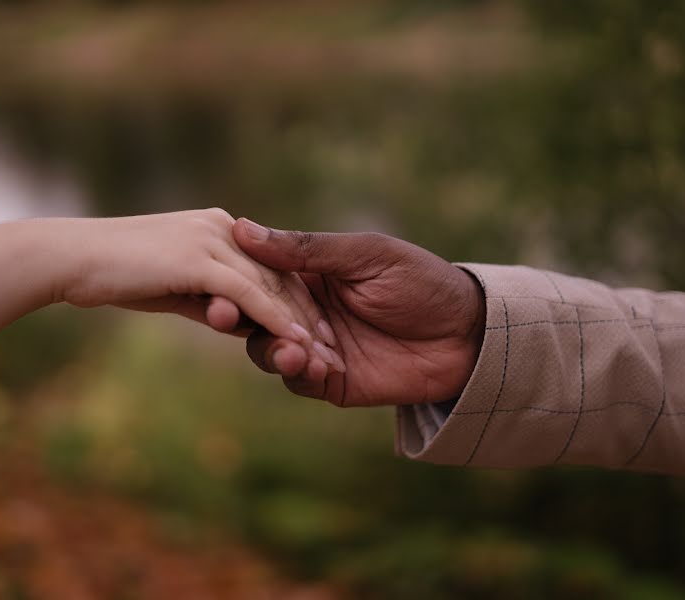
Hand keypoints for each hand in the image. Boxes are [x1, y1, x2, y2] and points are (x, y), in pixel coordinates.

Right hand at [53, 210, 334, 366]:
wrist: (71, 257)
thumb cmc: (114, 273)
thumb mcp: (172, 285)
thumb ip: (207, 298)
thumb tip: (231, 318)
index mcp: (219, 227)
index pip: (270, 266)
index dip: (295, 300)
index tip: (316, 330)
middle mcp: (223, 227)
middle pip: (280, 274)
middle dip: (308, 314)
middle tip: (332, 347)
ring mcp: (213, 239)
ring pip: (271, 285)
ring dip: (300, 322)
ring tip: (323, 354)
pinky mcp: (199, 258)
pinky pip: (250, 294)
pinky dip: (276, 320)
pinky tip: (295, 343)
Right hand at [232, 219, 485, 406]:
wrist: (468, 335)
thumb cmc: (421, 282)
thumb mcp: (366, 255)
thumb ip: (307, 248)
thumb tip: (243, 228)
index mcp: (309, 273)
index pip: (256, 274)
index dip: (234, 278)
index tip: (216, 280)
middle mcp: (304, 309)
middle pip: (252, 315)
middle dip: (240, 317)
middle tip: (230, 317)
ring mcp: (316, 346)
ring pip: (267, 350)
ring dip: (273, 349)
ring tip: (294, 350)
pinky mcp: (331, 381)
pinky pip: (298, 380)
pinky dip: (300, 373)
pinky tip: (316, 366)